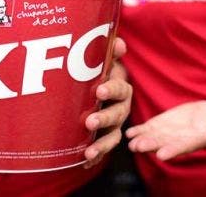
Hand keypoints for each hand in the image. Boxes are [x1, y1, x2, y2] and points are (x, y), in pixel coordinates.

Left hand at [84, 37, 131, 167]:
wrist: (99, 92)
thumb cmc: (101, 74)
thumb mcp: (106, 61)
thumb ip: (111, 52)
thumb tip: (119, 43)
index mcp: (122, 89)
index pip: (120, 89)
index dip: (112, 89)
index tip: (100, 90)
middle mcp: (121, 108)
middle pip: (117, 115)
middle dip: (104, 118)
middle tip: (90, 121)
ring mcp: (114, 126)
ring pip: (112, 136)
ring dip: (101, 145)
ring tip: (89, 151)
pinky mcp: (105, 138)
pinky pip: (102, 149)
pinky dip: (95, 157)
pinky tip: (84, 163)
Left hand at [126, 100, 205, 159]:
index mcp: (193, 141)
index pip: (182, 147)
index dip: (172, 150)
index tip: (162, 155)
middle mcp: (177, 140)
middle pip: (163, 144)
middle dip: (150, 145)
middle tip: (138, 147)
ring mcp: (167, 133)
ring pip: (152, 138)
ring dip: (141, 139)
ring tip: (131, 142)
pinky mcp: (161, 125)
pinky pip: (148, 128)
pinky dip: (138, 130)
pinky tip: (129, 133)